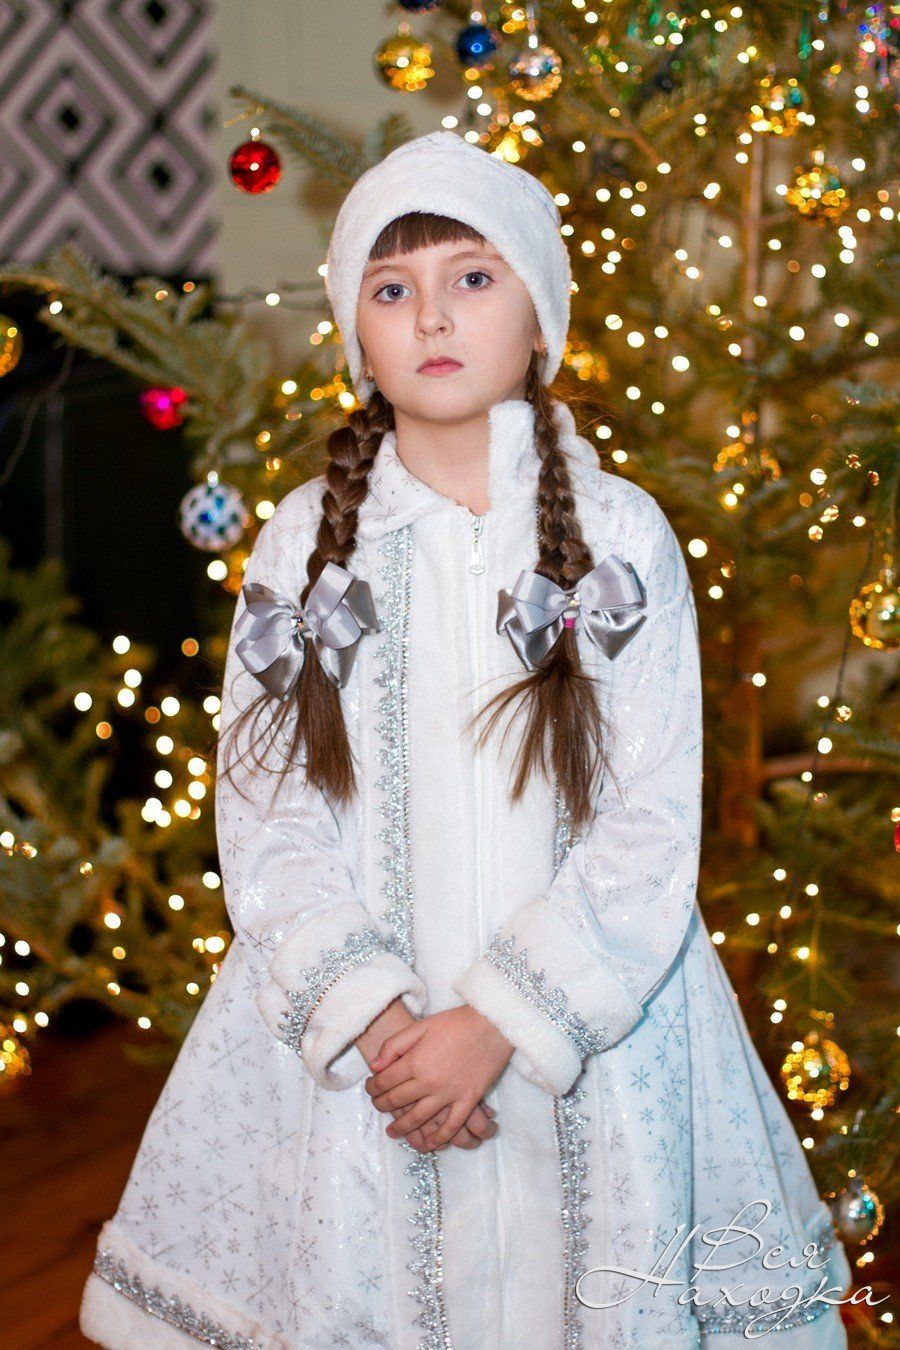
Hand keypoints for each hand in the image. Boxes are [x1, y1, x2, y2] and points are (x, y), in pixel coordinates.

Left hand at [366, 1005, 512, 1150]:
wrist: (491, 1024)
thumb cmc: (455, 1022)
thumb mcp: (420, 1026)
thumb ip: (394, 1045)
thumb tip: (374, 1066)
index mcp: (414, 1062)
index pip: (384, 1082)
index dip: (372, 1087)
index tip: (370, 1089)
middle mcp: (428, 1082)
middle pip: (397, 1101)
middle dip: (382, 1106)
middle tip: (378, 1107)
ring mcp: (449, 1094)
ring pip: (419, 1118)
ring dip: (402, 1127)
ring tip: (393, 1132)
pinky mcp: (468, 1100)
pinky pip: (451, 1126)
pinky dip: (438, 1138)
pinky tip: (428, 1143)